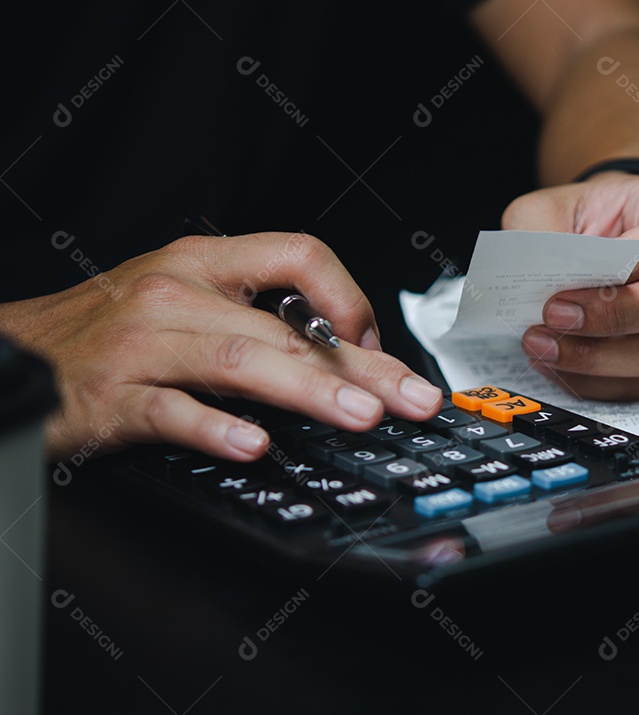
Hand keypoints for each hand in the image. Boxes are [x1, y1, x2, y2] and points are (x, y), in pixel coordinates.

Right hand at [0, 232, 443, 462]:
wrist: (15, 349)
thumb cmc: (108, 328)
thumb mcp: (186, 298)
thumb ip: (257, 317)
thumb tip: (343, 354)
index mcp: (205, 263)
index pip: (300, 254)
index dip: (348, 297)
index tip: (374, 345)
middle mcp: (178, 293)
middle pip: (287, 325)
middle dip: (361, 366)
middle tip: (411, 398)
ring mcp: (143, 344)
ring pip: (240, 360)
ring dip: (308, 390)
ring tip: (360, 416)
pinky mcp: (110, 396)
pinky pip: (169, 410)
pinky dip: (215, 427)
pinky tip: (254, 445)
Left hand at [502, 172, 638, 399]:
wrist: (607, 232)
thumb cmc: (589, 216)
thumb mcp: (555, 205)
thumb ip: (540, 231)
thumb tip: (530, 278)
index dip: (626, 270)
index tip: (567, 289)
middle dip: (611, 320)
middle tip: (553, 319)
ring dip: (599, 359)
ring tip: (546, 348)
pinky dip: (597, 381)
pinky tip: (559, 367)